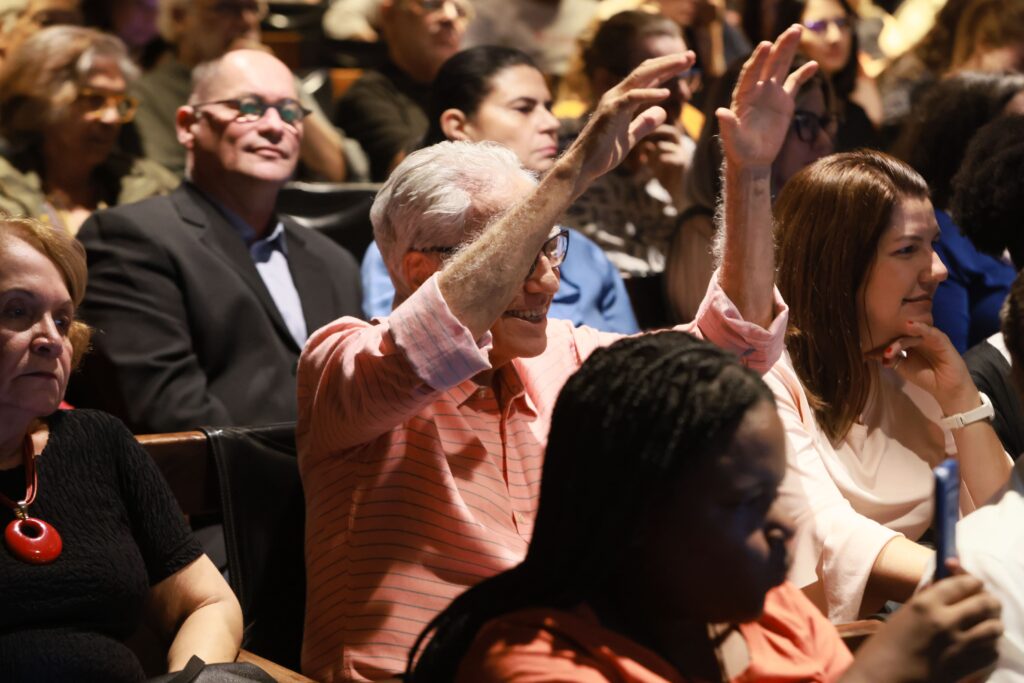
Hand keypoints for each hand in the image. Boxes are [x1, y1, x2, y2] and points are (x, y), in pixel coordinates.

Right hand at [565, 51, 695, 196]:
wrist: (583, 166)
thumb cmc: (602, 153)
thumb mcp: (630, 138)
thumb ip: (644, 124)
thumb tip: (662, 112)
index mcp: (623, 100)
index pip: (648, 78)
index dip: (668, 69)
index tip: (688, 63)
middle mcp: (617, 95)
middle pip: (647, 71)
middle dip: (670, 62)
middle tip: (692, 55)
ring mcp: (613, 101)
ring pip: (641, 77)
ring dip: (664, 68)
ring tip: (685, 63)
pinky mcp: (610, 112)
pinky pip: (632, 98)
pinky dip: (649, 94)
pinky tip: (667, 93)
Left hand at [716, 25, 817, 168]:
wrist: (752, 159)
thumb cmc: (738, 150)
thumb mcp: (731, 138)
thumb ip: (728, 124)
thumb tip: (720, 112)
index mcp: (743, 95)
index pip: (751, 73)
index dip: (757, 59)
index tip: (765, 45)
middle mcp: (757, 90)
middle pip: (769, 63)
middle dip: (780, 46)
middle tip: (793, 29)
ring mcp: (771, 94)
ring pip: (782, 67)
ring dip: (789, 50)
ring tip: (799, 31)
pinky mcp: (784, 102)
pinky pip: (794, 84)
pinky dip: (803, 74)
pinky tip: (814, 64)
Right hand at [846, 566, 1001, 682]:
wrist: (883, 678)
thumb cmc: (885, 644)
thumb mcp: (904, 613)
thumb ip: (928, 599)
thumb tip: (947, 588)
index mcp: (925, 604)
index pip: (964, 583)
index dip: (971, 580)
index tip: (972, 583)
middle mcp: (946, 621)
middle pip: (986, 603)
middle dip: (987, 600)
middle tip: (982, 602)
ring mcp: (959, 645)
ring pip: (994, 627)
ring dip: (990, 623)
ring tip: (982, 624)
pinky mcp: (966, 666)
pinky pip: (992, 651)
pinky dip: (989, 646)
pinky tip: (978, 644)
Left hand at [866, 320, 978, 414]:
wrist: (947, 389)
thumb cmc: (925, 377)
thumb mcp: (902, 367)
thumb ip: (888, 358)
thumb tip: (866, 353)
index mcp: (908, 341)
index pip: (892, 335)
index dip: (879, 340)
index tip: (862, 348)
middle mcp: (918, 336)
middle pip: (899, 333)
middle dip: (886, 341)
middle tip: (875, 353)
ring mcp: (930, 337)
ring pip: (912, 333)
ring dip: (899, 341)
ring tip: (889, 350)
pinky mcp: (941, 339)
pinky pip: (930, 332)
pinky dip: (920, 328)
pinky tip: (909, 325)